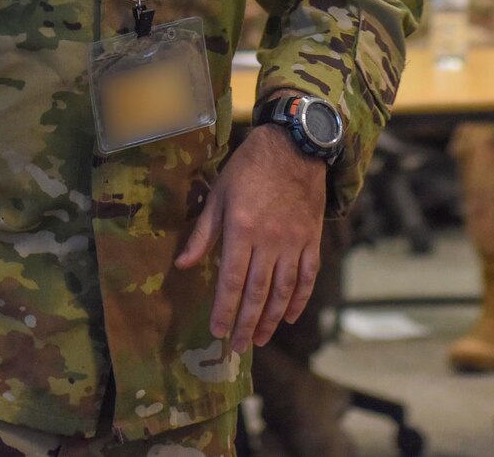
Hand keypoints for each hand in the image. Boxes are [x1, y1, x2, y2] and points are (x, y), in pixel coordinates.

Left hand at [174, 123, 326, 352]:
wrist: (294, 146)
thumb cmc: (249, 168)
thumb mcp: (218, 194)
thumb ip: (203, 233)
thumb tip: (181, 265)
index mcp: (242, 230)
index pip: (232, 281)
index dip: (225, 310)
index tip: (216, 331)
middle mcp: (270, 241)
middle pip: (258, 293)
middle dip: (246, 324)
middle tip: (237, 346)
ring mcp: (294, 242)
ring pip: (283, 290)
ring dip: (272, 319)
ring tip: (261, 339)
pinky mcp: (312, 239)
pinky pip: (308, 276)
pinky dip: (300, 299)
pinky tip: (290, 316)